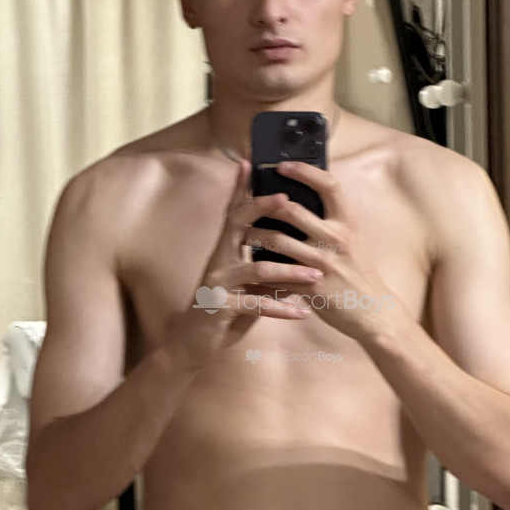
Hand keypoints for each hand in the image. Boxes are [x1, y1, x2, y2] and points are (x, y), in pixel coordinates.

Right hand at [166, 160, 322, 368]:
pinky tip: (303, 313)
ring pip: (256, 269)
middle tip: (289, 201)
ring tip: (316, 273)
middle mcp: (218, 262)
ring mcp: (217, 284)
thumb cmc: (224, 311)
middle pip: (238, 227)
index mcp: (224, 252)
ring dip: (290, 271)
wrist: (192, 345)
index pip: (233, 214)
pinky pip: (255, 305)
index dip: (241, 190)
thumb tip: (290, 248)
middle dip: (263, 210)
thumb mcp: (243, 285)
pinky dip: (282, 309)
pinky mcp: (220, 308)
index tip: (251, 165)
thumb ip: (260, 265)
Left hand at [244, 160, 400, 340]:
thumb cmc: (358, 272)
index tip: (282, 165)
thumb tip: (302, 201)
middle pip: (292, 210)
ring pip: (277, 240)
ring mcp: (323, 261)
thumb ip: (331, 222)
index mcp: (348, 222)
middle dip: (264, 206)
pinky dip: (263, 268)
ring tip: (243, 233)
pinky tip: (253, 266)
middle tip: (248, 205)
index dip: (304, 170)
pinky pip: (278, 272)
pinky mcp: (311, 284)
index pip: (328, 184)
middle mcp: (336, 237)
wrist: (373, 311)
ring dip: (255, 235)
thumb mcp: (352, 240)